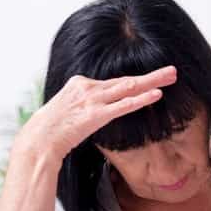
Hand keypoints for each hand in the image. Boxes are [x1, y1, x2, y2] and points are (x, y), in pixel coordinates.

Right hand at [16, 65, 177, 162]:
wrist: (38, 139)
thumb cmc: (53, 128)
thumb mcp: (70, 108)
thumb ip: (86, 103)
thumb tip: (99, 107)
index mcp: (81, 83)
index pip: (115, 81)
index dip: (137, 81)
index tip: (154, 79)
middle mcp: (87, 87)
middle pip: (126, 80)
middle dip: (152, 76)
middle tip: (172, 71)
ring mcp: (92, 100)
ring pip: (128, 87)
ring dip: (152, 81)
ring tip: (171, 77)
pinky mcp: (95, 114)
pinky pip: (123, 105)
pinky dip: (141, 99)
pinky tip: (157, 95)